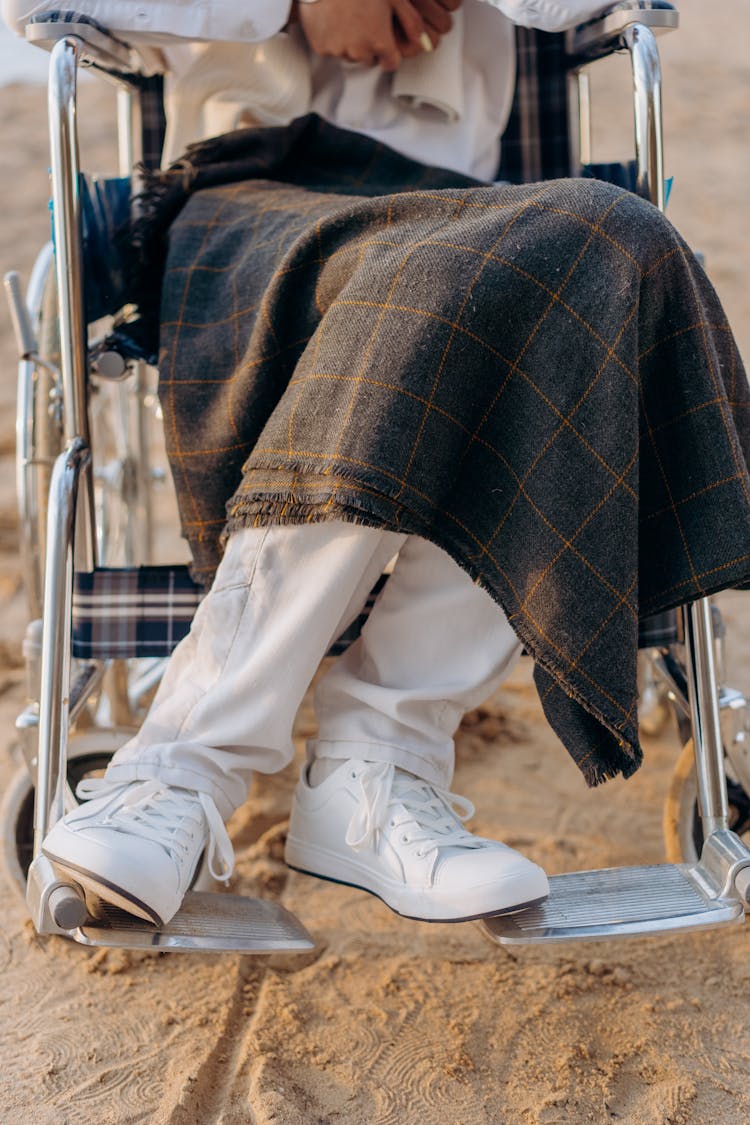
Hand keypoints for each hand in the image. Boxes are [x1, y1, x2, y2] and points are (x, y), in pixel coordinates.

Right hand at [295, 0, 457, 71]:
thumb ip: (410, 21)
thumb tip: (421, 41)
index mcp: (380, 42)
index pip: (390, 64)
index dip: (389, 52)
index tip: (384, 40)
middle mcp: (359, 52)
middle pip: (369, 60)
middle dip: (369, 46)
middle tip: (364, 19)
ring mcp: (338, 51)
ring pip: (349, 55)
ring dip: (350, 42)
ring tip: (347, 16)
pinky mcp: (320, 47)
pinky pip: (330, 49)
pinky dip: (331, 37)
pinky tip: (332, 17)